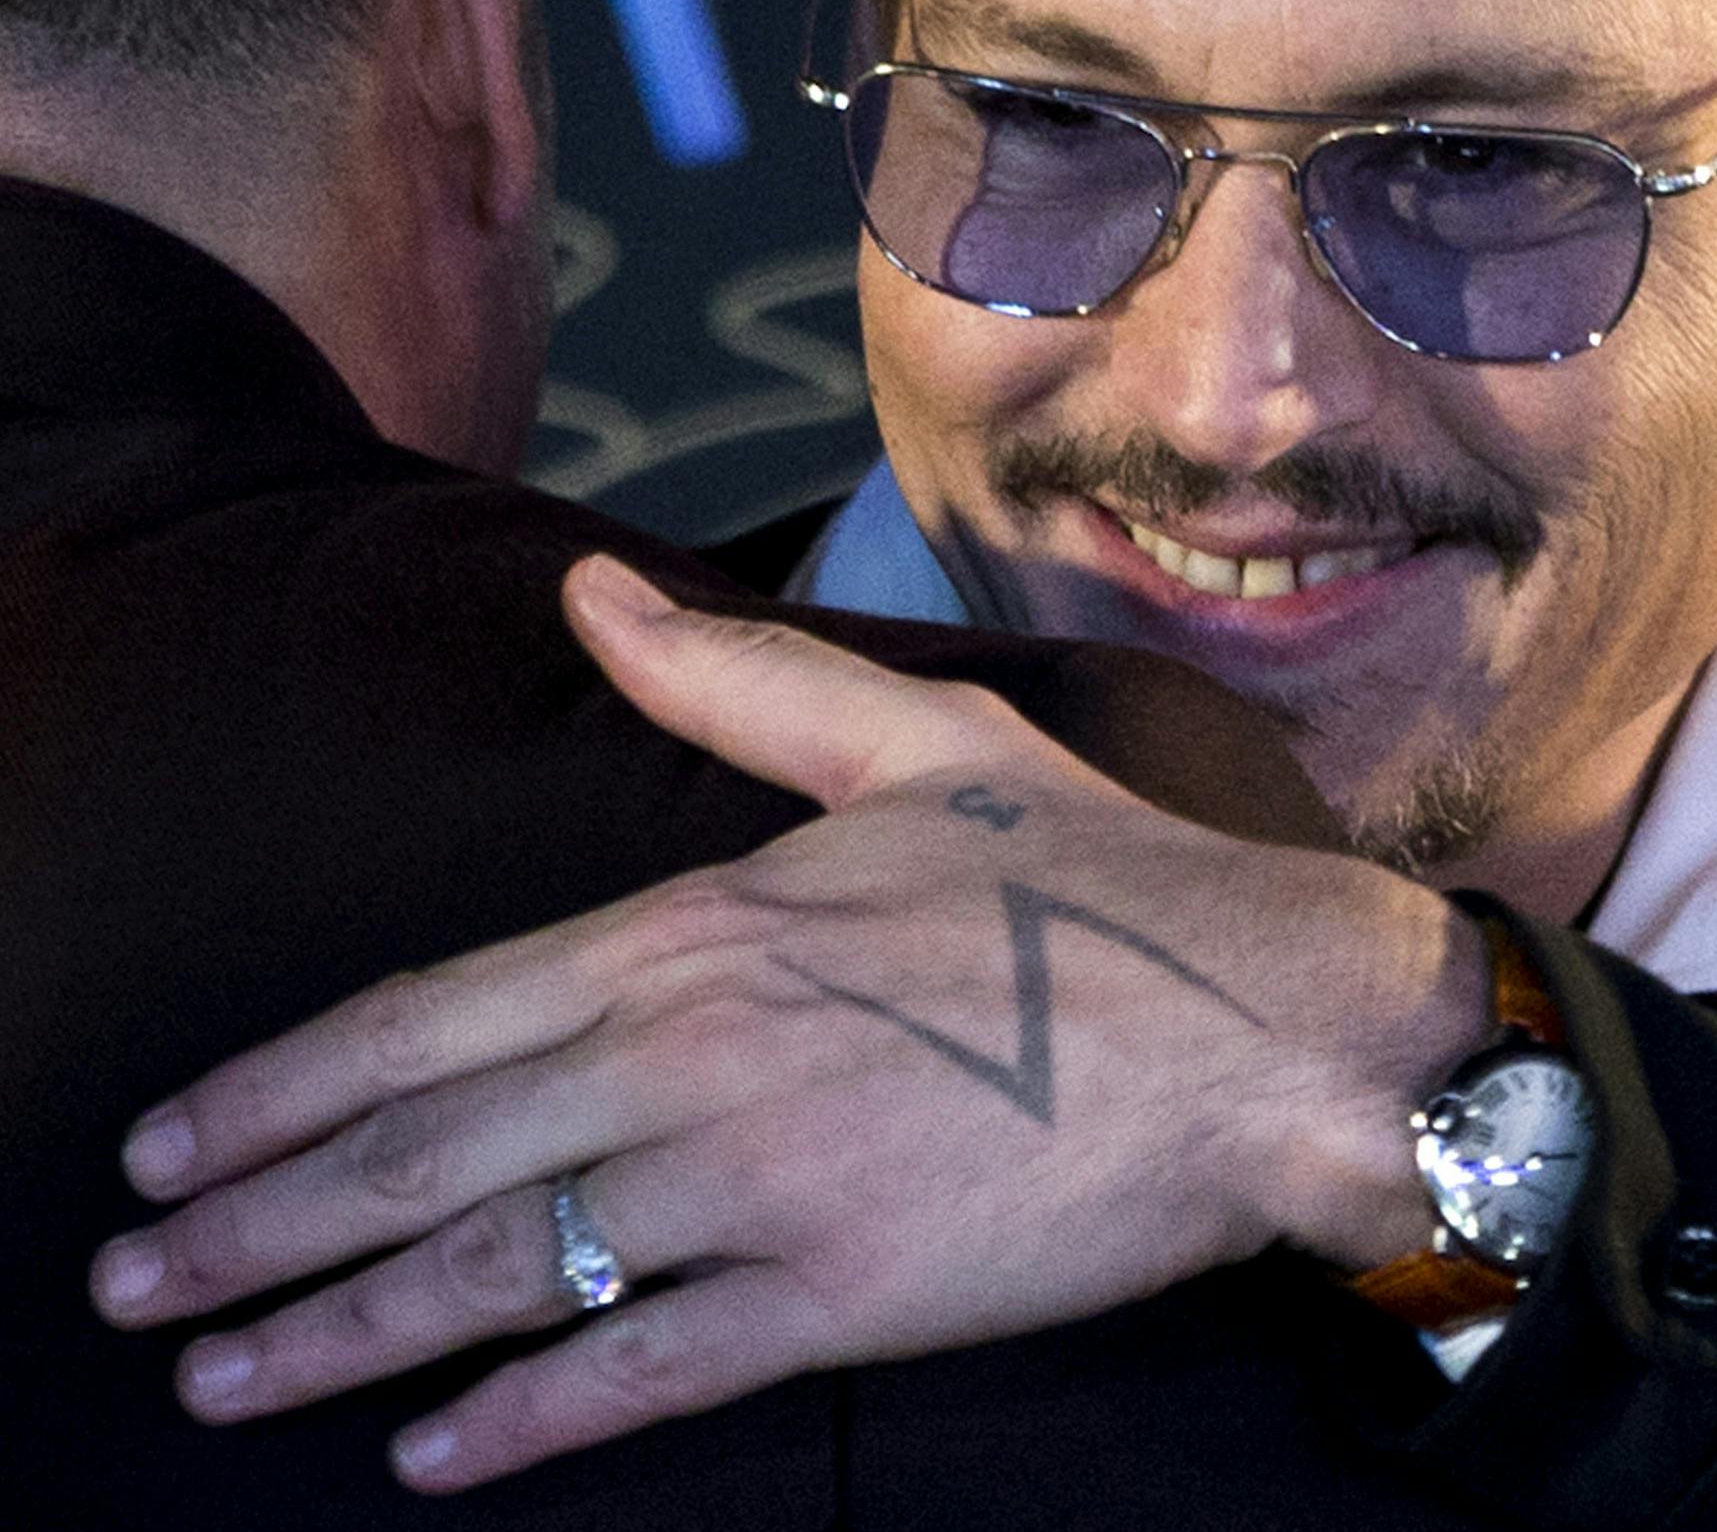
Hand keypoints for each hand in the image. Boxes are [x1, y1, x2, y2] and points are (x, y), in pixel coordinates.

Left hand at [90, 555, 1483, 1490]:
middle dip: (255, 1229)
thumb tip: (582, 591)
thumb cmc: (1097, 881)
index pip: (431, 1019)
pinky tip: (430, 1454)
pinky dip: (522, 1417)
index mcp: (699, 925)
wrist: (1266, 1025)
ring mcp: (762, 1188)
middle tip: (128, 1292)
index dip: (280, 1091)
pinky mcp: (841, 1302)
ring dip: (339, 1336)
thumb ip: (731, 680)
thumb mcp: (915, 744)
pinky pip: (641, 1368)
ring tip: (220, 1381)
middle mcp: (697, 1059)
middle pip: (425, 1158)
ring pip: (499, 1274)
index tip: (166, 1151)